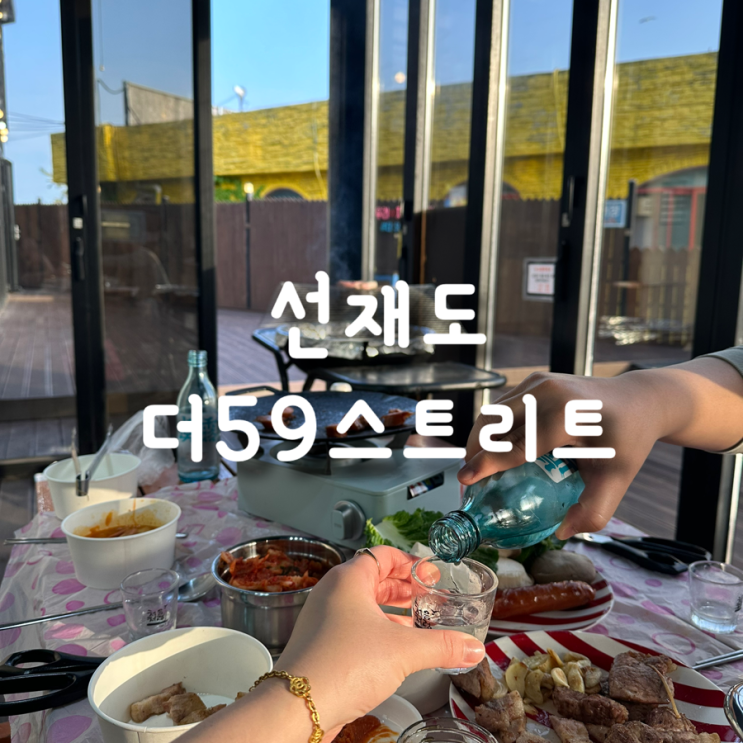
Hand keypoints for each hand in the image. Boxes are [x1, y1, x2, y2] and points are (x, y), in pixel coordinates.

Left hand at [276, 546, 485, 738]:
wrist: (298, 707)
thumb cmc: (342, 665)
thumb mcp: (403, 651)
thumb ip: (442, 646)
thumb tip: (472, 648)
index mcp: (348, 579)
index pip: (383, 555)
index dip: (410, 562)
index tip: (431, 574)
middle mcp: (333, 593)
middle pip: (374, 578)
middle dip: (404, 588)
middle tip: (430, 597)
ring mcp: (324, 619)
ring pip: (365, 605)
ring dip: (393, 611)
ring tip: (419, 622)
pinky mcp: (322, 644)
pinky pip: (355, 627)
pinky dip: (377, 630)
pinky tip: (397, 649)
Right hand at [457, 371, 665, 538]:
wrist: (638, 399)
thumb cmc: (627, 439)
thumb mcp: (617, 477)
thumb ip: (593, 510)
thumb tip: (562, 532)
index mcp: (567, 415)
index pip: (518, 444)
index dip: (488, 463)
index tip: (466, 478)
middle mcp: (547, 392)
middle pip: (495, 423)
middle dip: (475, 450)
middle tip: (469, 479)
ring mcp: (538, 382)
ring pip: (493, 412)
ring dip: (480, 438)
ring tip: (477, 465)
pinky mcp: (534, 380)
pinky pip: (503, 405)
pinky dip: (491, 427)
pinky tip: (493, 448)